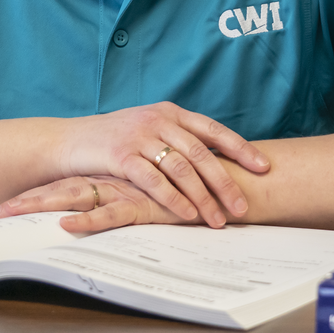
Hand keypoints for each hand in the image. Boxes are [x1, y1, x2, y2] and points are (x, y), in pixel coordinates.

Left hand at [0, 175, 199, 234]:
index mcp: (108, 178)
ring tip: (8, 217)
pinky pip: (112, 214)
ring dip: (39, 208)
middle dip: (22, 202)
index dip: (30, 194)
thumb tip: (99, 214)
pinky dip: (88, 222)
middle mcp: (110, 180)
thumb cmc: (187, 193)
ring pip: (74, 198)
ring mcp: (125, 190)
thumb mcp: (149, 197)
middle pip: (57, 189)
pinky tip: (66, 226)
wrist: (228, 183)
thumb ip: (126, 200)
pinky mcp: (145, 204)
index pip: (61, 185)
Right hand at [45, 102, 268, 227]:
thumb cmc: (113, 140)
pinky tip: (188, 215)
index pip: (212, 129)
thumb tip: (216, 161)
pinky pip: (155, 180)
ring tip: (218, 220)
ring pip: (181, 168)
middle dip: (225, 182)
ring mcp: (139, 136)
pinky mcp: (121, 156)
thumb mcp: (148, 129)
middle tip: (243, 207)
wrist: (69, 141)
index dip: (240, 147)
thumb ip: (177, 138)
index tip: (264, 166)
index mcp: (170, 112)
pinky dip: (174, 199)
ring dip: (203, 197)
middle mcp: (158, 120)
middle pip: (201, 153)